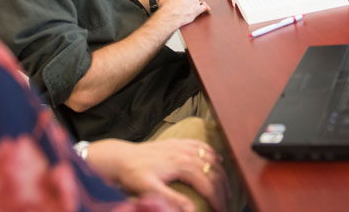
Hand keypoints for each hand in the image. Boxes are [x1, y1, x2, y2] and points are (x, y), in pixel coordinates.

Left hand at [87, 138, 228, 211]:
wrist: (120, 157)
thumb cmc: (133, 174)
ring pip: (211, 158)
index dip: (218, 201)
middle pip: (214, 172)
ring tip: (227, 189)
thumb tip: (192, 210)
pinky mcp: (177, 142)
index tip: (222, 211)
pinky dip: (213, 154)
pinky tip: (218, 162)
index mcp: (182, 164)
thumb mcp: (150, 190)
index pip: (208, 185)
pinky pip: (202, 145)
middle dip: (224, 189)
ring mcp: (182, 145)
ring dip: (222, 174)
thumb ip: (172, 200)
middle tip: (227, 204)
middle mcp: (186, 152)